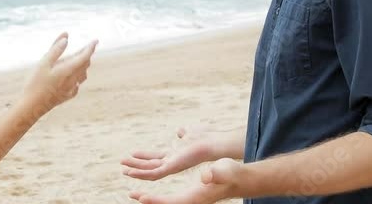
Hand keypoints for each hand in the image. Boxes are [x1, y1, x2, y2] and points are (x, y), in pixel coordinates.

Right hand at [22, 33, 96, 114]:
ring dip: (83, 65)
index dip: (90, 47)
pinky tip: (74, 77)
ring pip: (83, 74)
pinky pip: (78, 84)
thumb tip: (66, 38)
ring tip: (80, 58)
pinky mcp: (67, 96)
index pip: (84, 56)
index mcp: (68, 70)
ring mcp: (71, 89)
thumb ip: (55, 50)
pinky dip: (79, 76)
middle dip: (86, 55)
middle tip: (87, 47)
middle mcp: (73, 80)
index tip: (95, 40)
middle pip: (85, 65)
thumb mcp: (43, 63)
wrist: (32, 107)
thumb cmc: (36, 83)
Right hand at [121, 126, 217, 180]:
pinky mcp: (172, 168)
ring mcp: (171, 166)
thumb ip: (184, 134)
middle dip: (135, 165)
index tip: (132, 153)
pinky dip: (141, 173)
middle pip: (149, 165)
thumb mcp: (190, 134)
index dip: (143, 156)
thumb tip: (180, 131)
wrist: (213, 143)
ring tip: (122, 168)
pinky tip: (130, 172)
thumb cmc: (205, 138)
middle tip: (122, 163)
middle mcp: (171, 162)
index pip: (155, 157)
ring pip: (149, 170)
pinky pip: (154, 174)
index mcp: (174, 155)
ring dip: (135, 169)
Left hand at [129, 159, 244, 203]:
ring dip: (151, 198)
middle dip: (149, 200)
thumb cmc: (231, 174)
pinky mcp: (191, 196)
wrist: (239, 180)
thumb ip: (214, 173)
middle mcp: (191, 201)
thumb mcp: (222, 170)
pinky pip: (171, 199)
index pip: (171, 202)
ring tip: (135, 193)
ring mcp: (191, 199)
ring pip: (167, 202)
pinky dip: (159, 196)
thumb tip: (205, 176)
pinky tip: (151, 191)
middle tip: (132, 194)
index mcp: (195, 197)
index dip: (155, 200)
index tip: (141, 197)